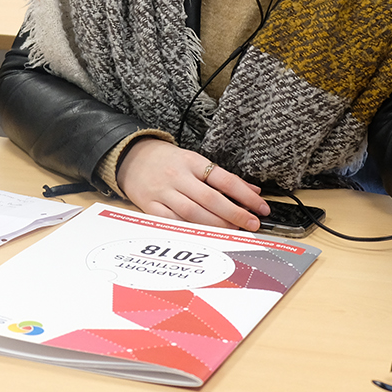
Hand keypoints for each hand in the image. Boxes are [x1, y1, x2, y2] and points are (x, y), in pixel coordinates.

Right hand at [117, 139, 270, 230]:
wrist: (130, 156)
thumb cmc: (166, 160)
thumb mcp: (194, 161)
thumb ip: (223, 177)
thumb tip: (253, 190)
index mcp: (192, 162)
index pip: (225, 179)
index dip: (245, 195)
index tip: (261, 208)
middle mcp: (179, 176)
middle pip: (211, 198)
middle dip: (235, 214)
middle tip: (251, 224)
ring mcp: (164, 192)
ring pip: (193, 212)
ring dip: (216, 224)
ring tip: (233, 232)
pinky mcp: (151, 206)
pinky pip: (172, 221)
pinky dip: (189, 230)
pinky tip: (203, 235)